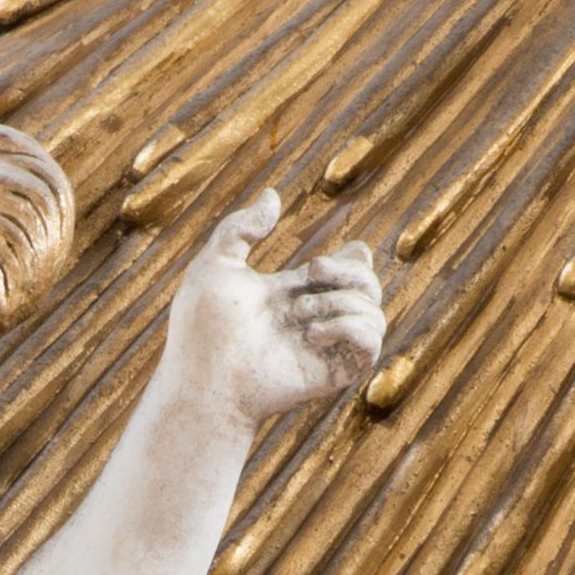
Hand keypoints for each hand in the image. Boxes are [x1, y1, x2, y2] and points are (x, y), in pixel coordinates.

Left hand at [169, 189, 382, 427]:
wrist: (203, 379)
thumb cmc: (201, 330)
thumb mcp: (216, 264)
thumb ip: (240, 228)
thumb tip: (273, 196)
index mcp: (296, 294)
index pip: (351, 269)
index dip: (352, 258)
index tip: (315, 266)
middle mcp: (317, 318)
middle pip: (369, 282)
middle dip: (348, 268)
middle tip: (310, 271)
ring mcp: (327, 346)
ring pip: (374, 310)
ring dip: (343, 302)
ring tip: (302, 316)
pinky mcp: (333, 371)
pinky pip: (373, 342)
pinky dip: (351, 328)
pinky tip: (315, 334)